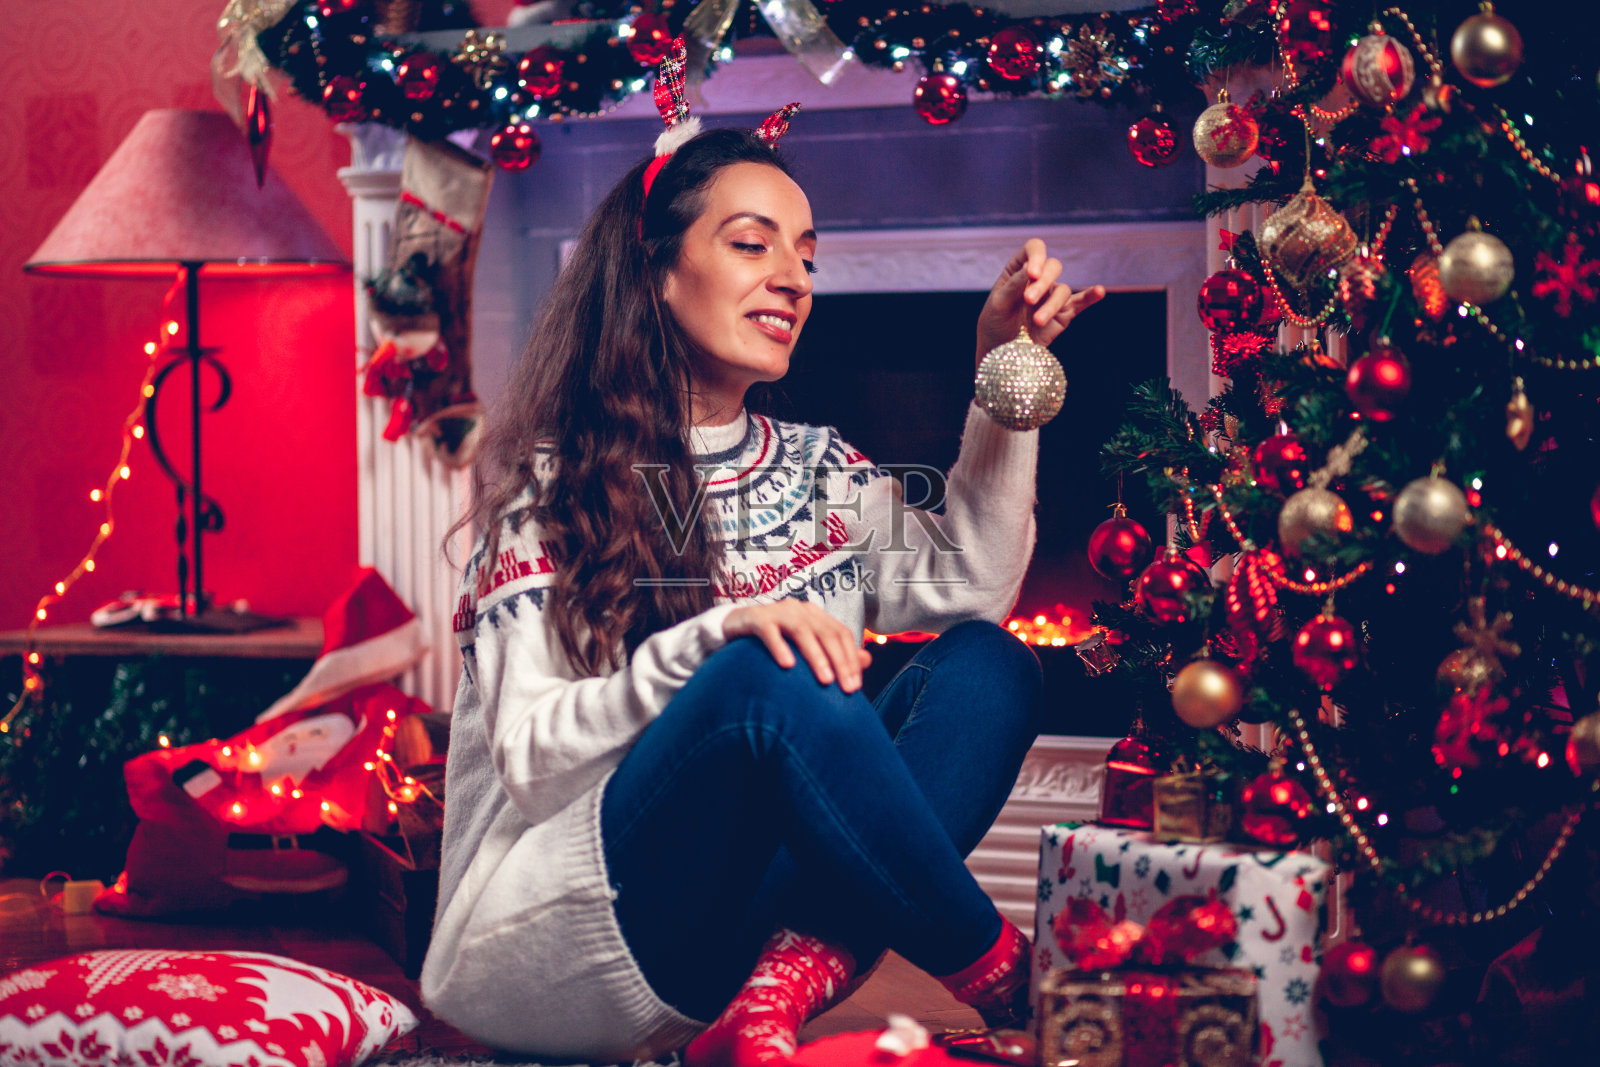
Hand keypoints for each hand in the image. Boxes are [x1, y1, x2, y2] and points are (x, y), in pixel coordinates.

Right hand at [722, 600, 872, 692]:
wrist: (734, 628)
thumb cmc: (775, 642)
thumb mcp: (806, 648)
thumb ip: (835, 653)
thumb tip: (867, 661)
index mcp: (815, 615)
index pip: (841, 633)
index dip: (851, 658)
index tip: (856, 686)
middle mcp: (800, 610)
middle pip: (826, 633)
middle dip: (839, 661)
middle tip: (846, 688)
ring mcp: (777, 612)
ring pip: (802, 631)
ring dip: (816, 656)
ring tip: (825, 680)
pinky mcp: (755, 618)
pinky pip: (769, 632)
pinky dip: (780, 648)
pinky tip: (787, 666)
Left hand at [975, 238, 1106, 367]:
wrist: (1002, 353)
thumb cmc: (994, 325)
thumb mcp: (998, 304)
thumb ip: (1014, 285)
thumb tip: (1031, 268)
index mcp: (1019, 270)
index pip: (1033, 250)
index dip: (1037, 256)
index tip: (1032, 273)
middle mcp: (1038, 279)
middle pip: (1053, 266)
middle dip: (1042, 283)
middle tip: (1028, 300)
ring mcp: (1052, 296)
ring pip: (1062, 290)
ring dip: (1050, 305)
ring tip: (1037, 322)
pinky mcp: (1064, 314)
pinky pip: (1080, 302)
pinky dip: (1090, 297)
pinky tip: (1099, 291)